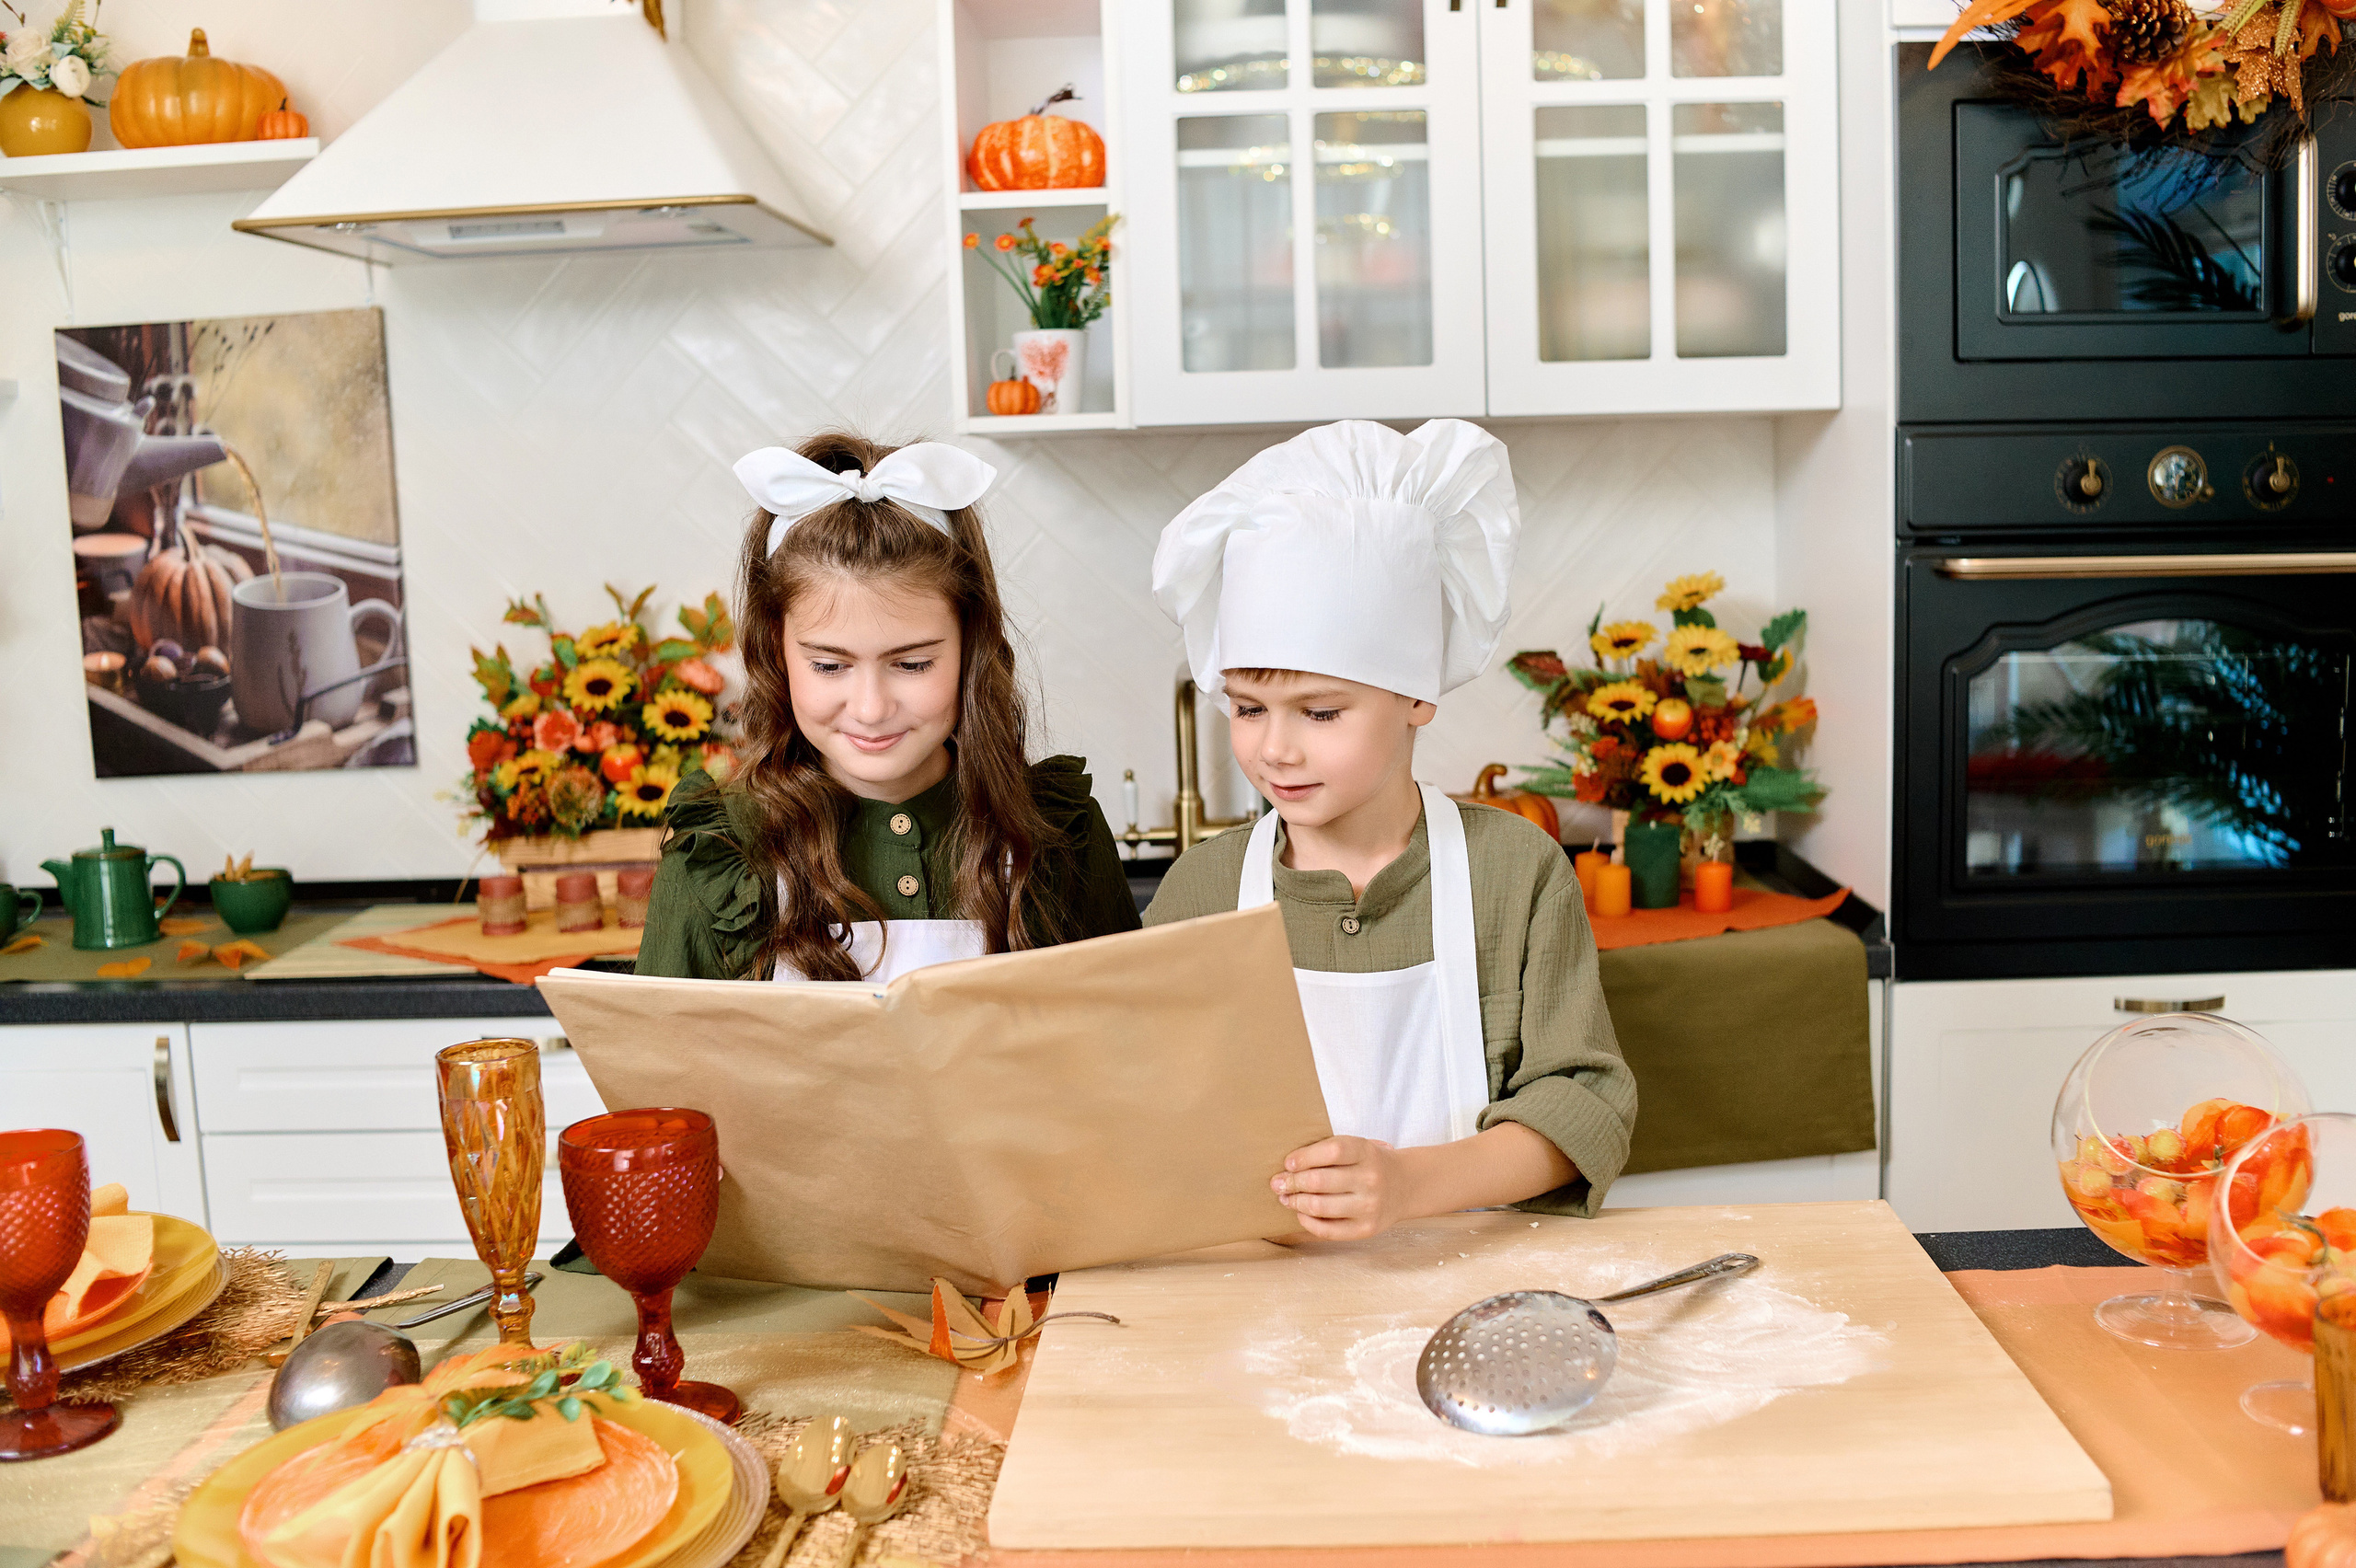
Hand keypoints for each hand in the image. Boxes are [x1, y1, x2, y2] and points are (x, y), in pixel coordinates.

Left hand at [1271, 1136, 1418, 1240]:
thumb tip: (1287, 1168)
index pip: (1332, 1151)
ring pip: (1320, 1207)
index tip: (1288, 1163)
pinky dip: (1308, 1222)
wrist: (1405, 1186)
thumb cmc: (1370, 1163)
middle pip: (1320, 1181)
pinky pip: (1328, 1230)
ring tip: (1286, 1197)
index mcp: (1367, 1152)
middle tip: (1277, 1183)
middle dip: (1291, 1182)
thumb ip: (1328, 1152)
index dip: (1304, 1157)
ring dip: (1296, 1202)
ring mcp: (1369, 1207)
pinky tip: (1301, 1214)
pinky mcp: (1366, 1229)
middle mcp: (1370, 1179)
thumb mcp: (1358, 1147)